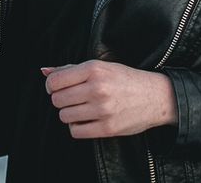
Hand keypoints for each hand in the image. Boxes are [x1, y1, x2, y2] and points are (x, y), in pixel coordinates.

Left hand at [41, 60, 176, 138]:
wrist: (156, 96)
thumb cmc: (125, 80)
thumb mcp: (101, 67)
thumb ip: (71, 69)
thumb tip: (44, 71)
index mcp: (95, 69)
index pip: (55, 82)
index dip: (52, 86)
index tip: (59, 88)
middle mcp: (98, 88)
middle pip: (57, 100)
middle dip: (61, 100)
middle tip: (73, 99)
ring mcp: (103, 109)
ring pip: (64, 116)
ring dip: (69, 114)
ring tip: (82, 109)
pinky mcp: (107, 128)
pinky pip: (76, 132)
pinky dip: (77, 127)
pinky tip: (87, 120)